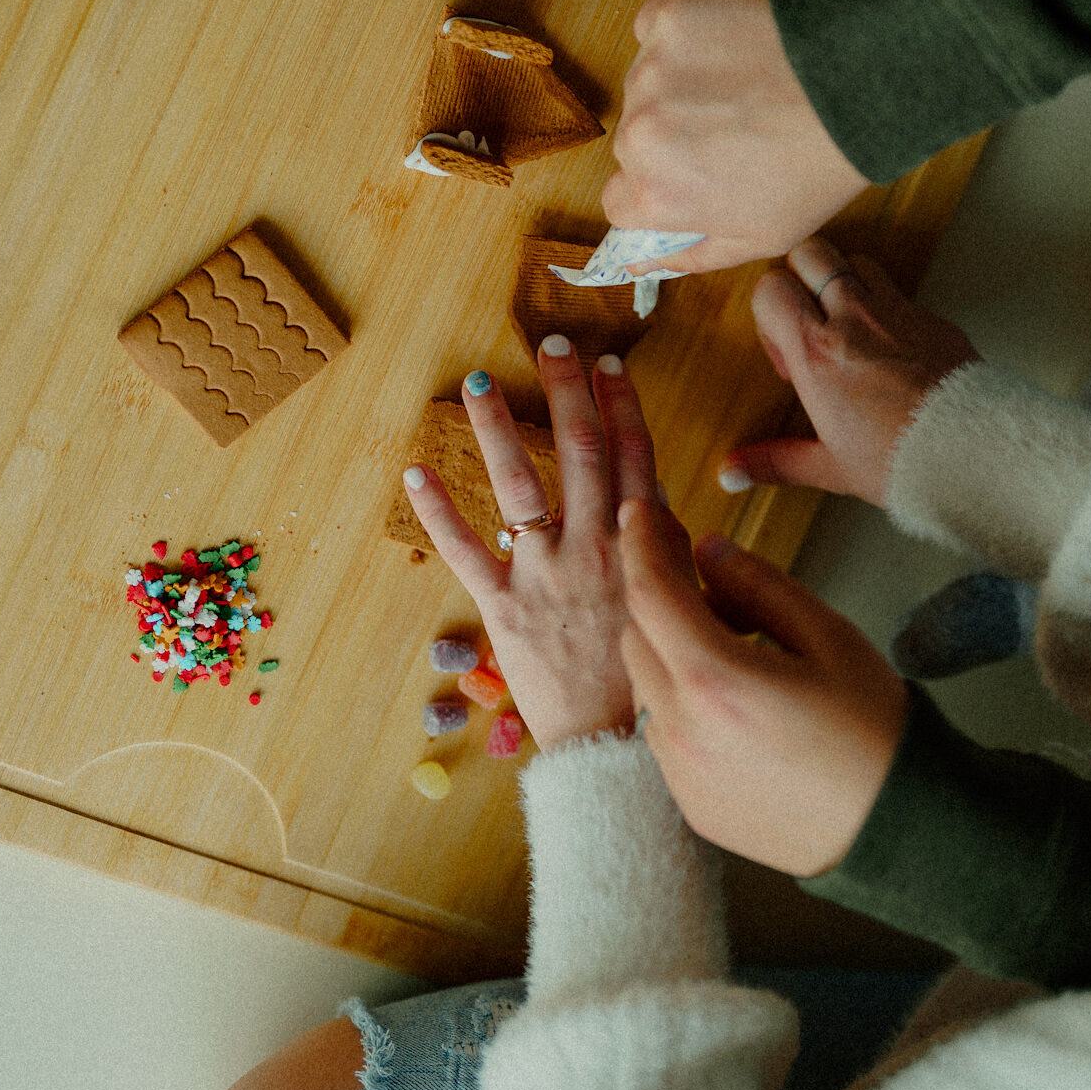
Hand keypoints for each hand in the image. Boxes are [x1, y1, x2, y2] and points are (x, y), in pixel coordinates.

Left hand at [402, 341, 653, 747]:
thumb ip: (661, 548)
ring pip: (521, 486)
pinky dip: (438, 512)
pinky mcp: (505, 607)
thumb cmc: (650, 678)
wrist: (615, 744)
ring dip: (499, 430)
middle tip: (553, 345)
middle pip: (584, 453)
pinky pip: (466, 551)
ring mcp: (547, 574)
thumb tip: (651, 496)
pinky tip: (414, 472)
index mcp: (642, 546)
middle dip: (569, 393)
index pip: (635, 457)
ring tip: (479, 383)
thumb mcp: (676, 603)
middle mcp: (595, 549)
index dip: (622, 406)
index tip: (609, 365)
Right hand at [600, 0, 869, 275]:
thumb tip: (642, 260)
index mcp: (657, 194)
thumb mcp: (765, 236)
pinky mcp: (668, 14)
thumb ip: (694, 253)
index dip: (658, 193)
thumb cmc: (820, 165)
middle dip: (672, 139)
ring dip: (681, 86)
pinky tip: (734, 45)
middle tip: (734, 129)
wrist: (859, 79)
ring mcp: (650, 69)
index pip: (620, 203)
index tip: (692, 178)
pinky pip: (657, 29)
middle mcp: (638, 134)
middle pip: (634, 143)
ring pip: (646, 85)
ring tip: (745, 85)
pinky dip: (685, 36)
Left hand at [616, 499, 908, 877]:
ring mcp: (681, 774)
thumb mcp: (828, 635)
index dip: (640, 544)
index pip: (651, 594)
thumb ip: (758, 585)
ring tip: (733, 648)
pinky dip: (682, 705)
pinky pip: (665, 736)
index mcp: (716, 680)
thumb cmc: (873, 729)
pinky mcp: (689, 804)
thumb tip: (707, 550)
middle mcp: (683, 731)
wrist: (895, 827)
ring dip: (670, 655)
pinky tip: (734, 704)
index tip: (640, 514)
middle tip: (701, 579)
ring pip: (647, 688)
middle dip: (658, 601)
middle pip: (637, 639)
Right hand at [722, 237, 980, 505]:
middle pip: (810, 252)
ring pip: (857, 261)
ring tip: (848, 326)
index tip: (784, 350)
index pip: (770, 288)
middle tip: (809, 318)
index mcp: (816, 352)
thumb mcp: (829, 466)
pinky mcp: (932, 317)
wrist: (967, 453)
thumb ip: (774, 461)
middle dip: (801, 276)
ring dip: (845, 282)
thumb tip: (731, 472)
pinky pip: (900, 293)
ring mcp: (896, 312)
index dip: (768, 310)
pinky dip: (887, 307)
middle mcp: (853, 320)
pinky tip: (892, 348)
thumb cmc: (899, 461)